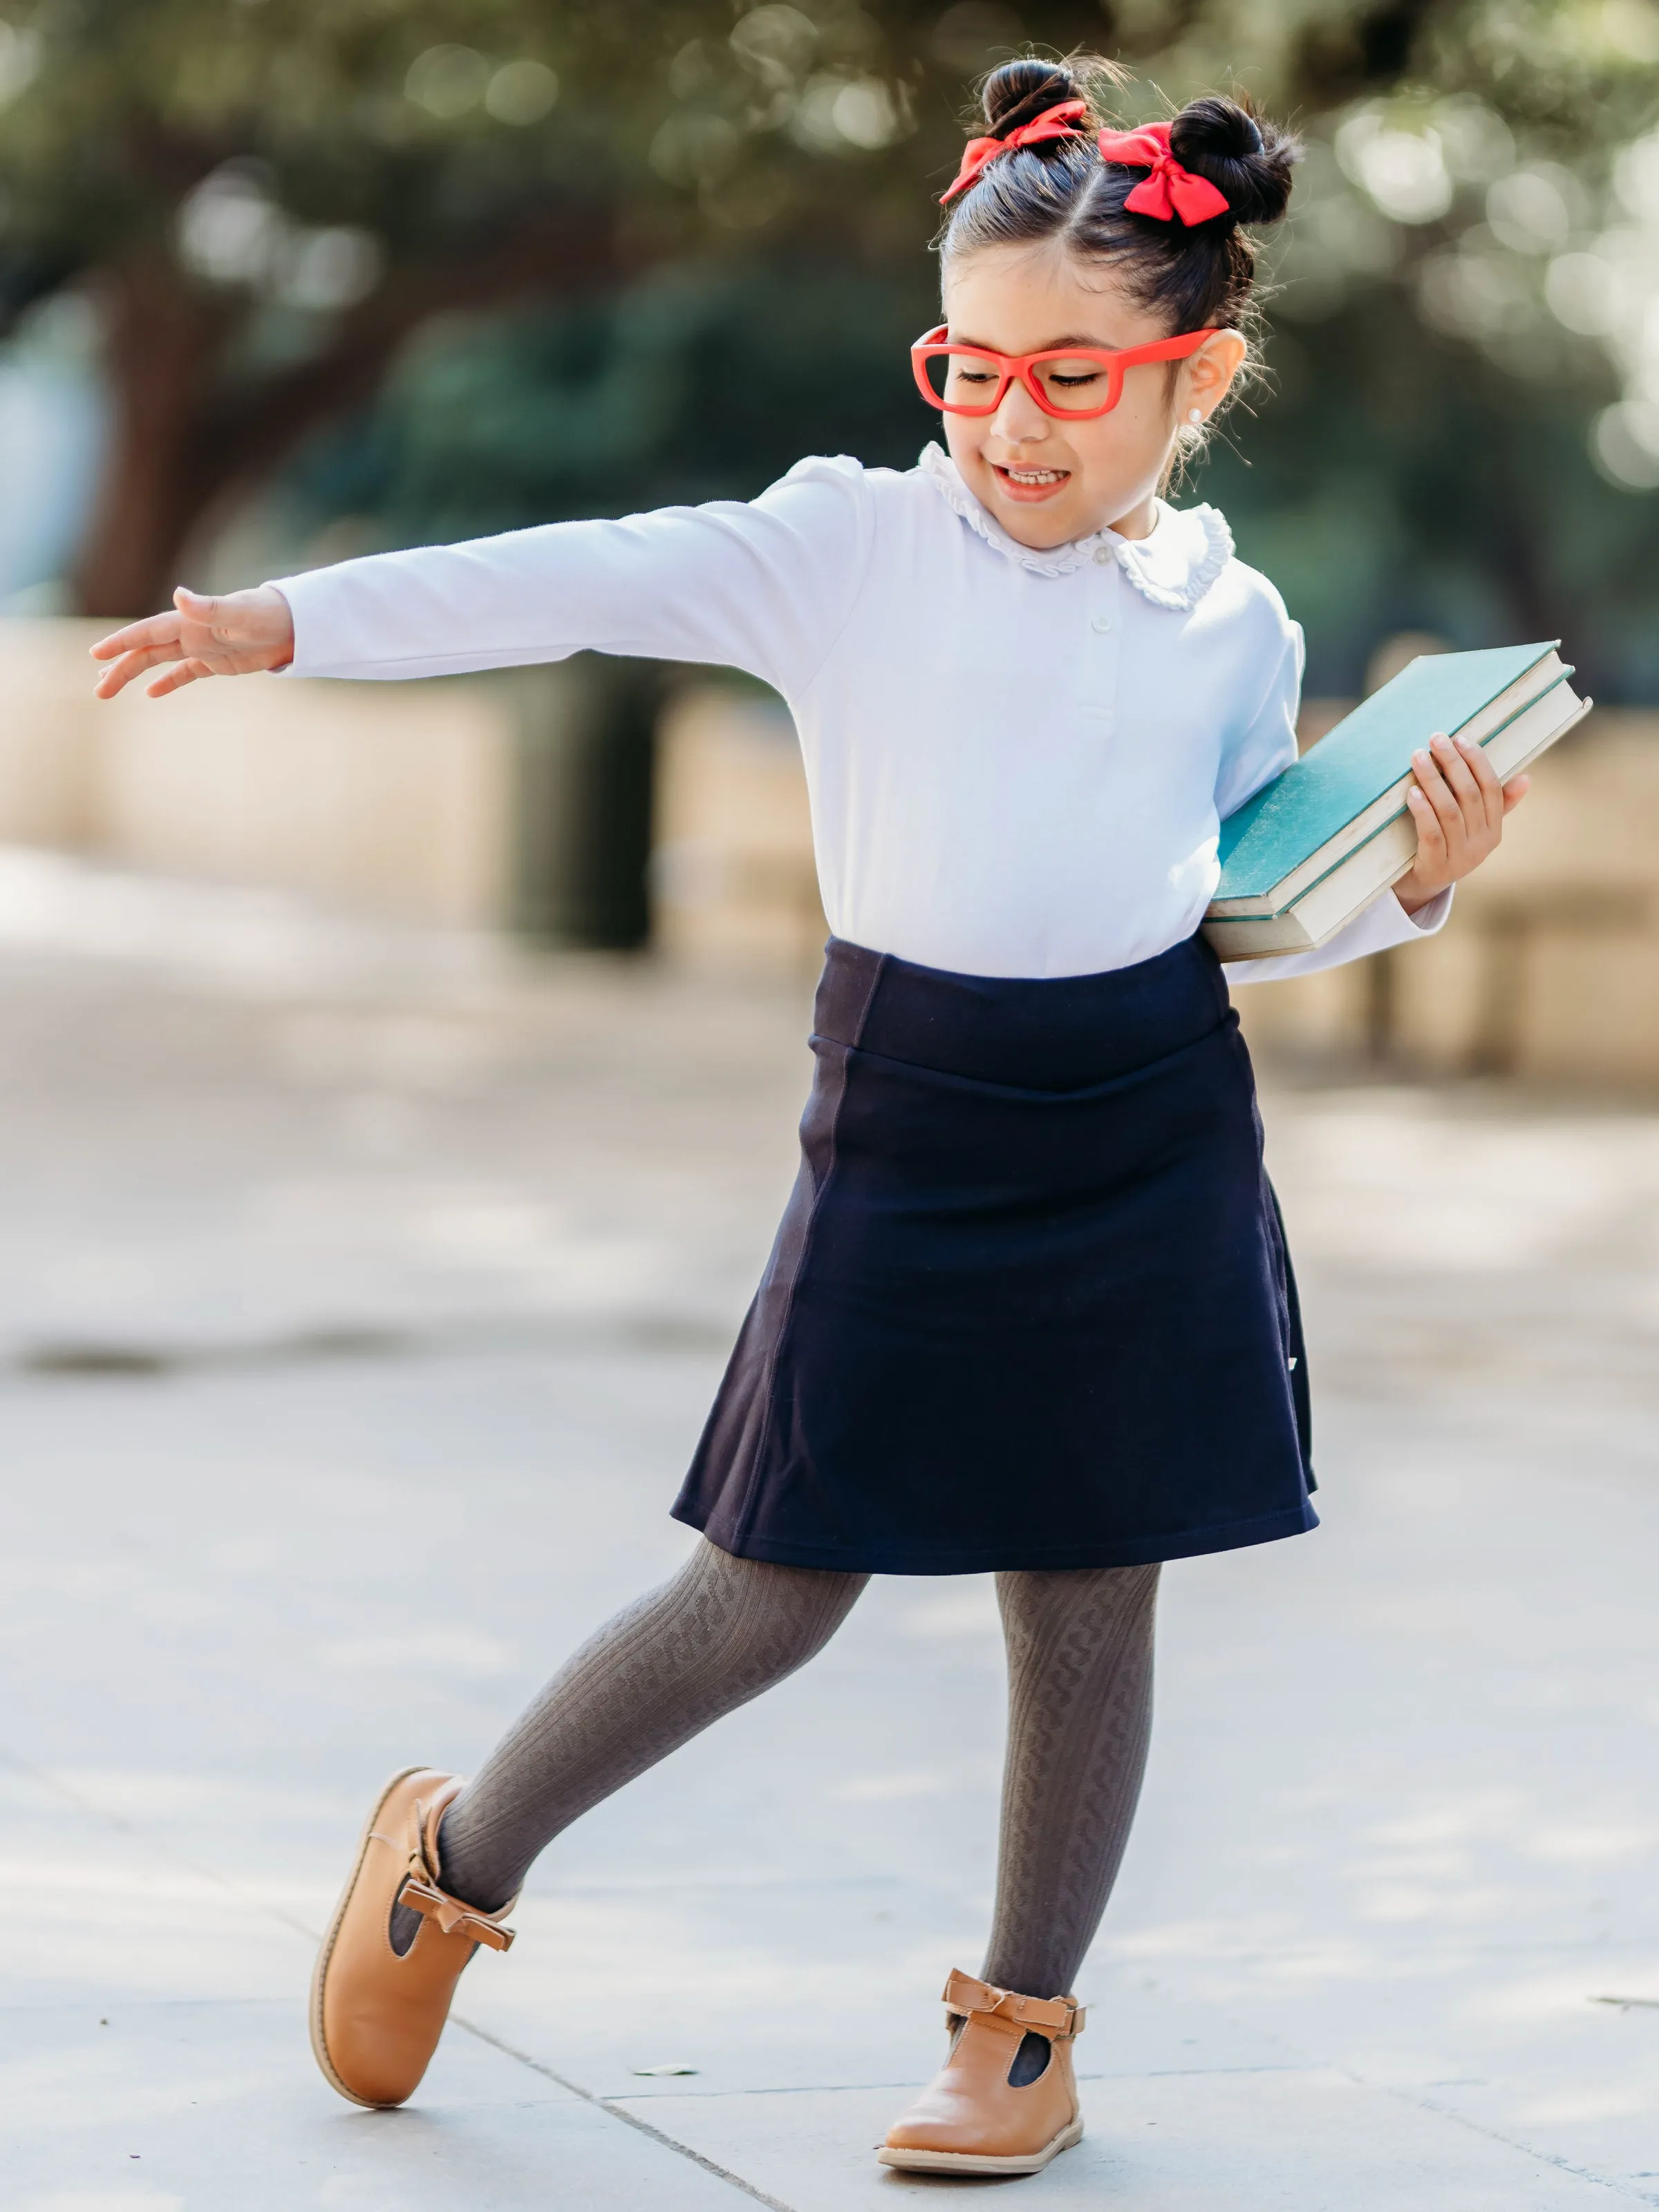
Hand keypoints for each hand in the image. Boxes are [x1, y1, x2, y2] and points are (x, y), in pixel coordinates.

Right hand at [90, 584, 295, 698]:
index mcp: (189, 622)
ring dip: (134, 673)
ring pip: (159, 661)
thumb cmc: (269, 615)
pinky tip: (150, 693)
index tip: (96, 653)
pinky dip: (167, 682)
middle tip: (99, 689)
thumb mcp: (239, 613)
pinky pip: (185, 673)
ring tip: (108, 687)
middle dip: (120, 667)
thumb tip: (178, 595)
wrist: (297, 624)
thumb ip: (208, 608)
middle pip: (146, 651)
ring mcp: (202, 647)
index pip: (147, 633)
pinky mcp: (217, 662)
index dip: (122, 642)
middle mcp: (190, 633)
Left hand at [1394, 730, 1528, 912]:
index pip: (1491, 788)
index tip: (1460, 738)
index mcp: (1494, 829)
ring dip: (1433, 780)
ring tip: (1418, 757)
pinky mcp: (1436, 866)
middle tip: (1436, 739)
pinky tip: (1412, 791)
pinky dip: (1422, 810)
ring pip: (1449, 811)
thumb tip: (1526, 779)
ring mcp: (1460, 857)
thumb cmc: (1449, 844)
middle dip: (1453, 763)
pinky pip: (1431, 833)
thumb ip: (1497, 803)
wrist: (1424, 885)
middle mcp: (1481, 843)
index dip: (1477, 761)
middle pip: (1469, 795)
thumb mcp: (1475, 827)